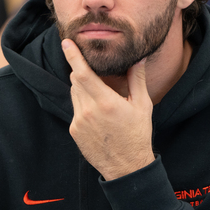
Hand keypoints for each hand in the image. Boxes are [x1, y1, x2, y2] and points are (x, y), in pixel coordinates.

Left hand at [62, 39, 154, 179]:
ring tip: (101, 95)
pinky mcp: (74, 130)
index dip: (73, 56)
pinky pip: (74, 108)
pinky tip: (98, 113)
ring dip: (83, 87)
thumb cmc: (137, 135)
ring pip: (74, 93)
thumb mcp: (142, 105)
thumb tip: (138, 58)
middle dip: (82, 70)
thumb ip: (137, 79)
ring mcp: (79, 121)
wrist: (126, 167)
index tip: (66, 42)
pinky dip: (83, 104)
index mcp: (106, 102)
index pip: (83, 73)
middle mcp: (88, 111)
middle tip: (95, 70)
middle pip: (76, 80)